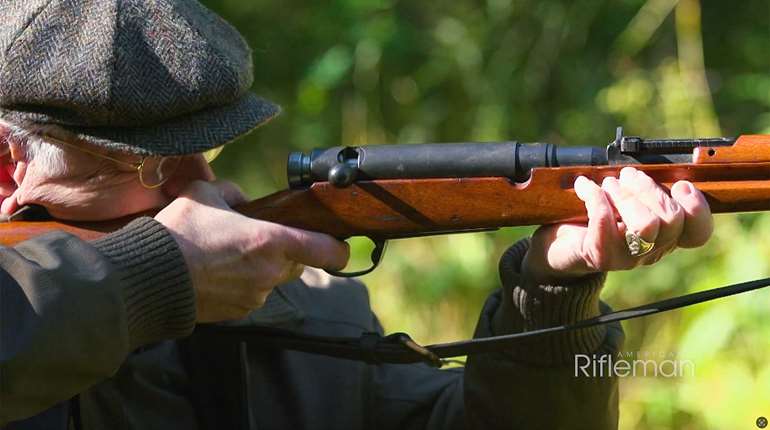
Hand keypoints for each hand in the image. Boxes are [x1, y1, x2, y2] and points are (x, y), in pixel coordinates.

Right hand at [155, 180, 349, 321]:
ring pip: (273, 280)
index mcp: (272, 241)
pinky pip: (251, 295)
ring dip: (262, 269)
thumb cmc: (181, 233)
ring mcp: (255, 296)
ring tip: (229, 255)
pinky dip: (242, 285)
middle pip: (299, 264)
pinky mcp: (239, 313)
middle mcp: (271, 273)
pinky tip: (217, 273)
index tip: (340, 245)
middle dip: (287, 252)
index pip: (327, 251)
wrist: (149, 278)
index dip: (339, 248)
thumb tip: (242, 200)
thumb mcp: (206, 194)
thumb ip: (233, 193)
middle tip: (261, 239)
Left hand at [522, 167, 712, 283]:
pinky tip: (584, 187)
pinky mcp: (599, 255)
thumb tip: (659, 165)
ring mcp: (626, 257)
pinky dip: (595, 196)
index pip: (697, 233)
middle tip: (627, 176)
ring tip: (607, 184)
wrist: (558, 245)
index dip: (697, 208)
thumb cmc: (594, 217)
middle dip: (649, 188)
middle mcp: (650, 251)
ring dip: (625, 195)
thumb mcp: (625, 200)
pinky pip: (605, 223)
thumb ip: (645, 189)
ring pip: (646, 225)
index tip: (680, 185)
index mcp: (664, 236)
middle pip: (672, 220)